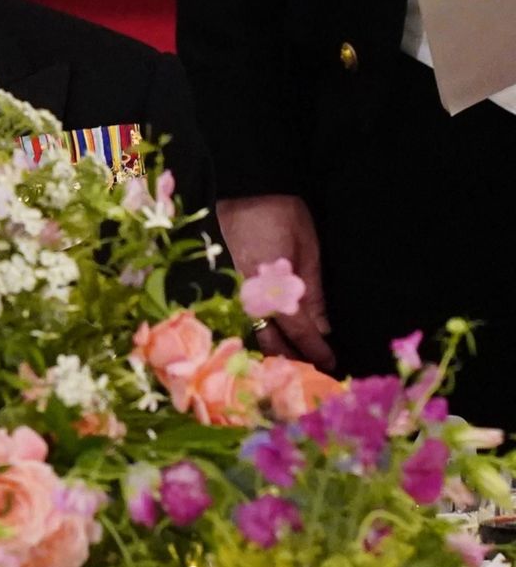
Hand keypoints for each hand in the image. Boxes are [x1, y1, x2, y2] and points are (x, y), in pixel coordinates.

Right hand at [216, 194, 334, 370]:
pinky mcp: (234, 285)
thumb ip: (313, 294)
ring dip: (277, 350)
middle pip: (270, 340)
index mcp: (274, 287)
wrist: (248, 192)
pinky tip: (277, 338)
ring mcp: (240, 292)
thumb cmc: (284, 217)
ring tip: (296, 362)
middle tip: (314, 374)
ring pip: (256, 332)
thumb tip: (323, 329)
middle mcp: (252, 297)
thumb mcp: (308, 253)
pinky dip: (266, 332)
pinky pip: (250, 317)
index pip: (298, 331)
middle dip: (292, 360)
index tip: (331, 364)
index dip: (315, 351)